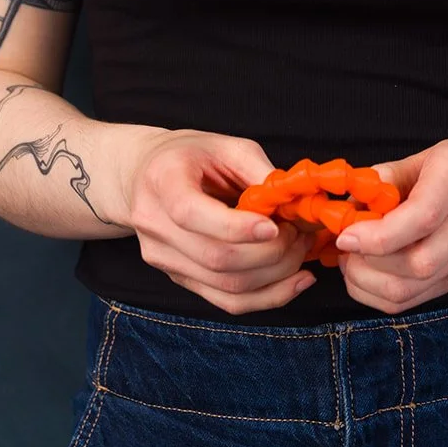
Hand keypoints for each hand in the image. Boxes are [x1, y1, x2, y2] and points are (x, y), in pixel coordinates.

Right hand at [118, 127, 317, 314]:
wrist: (146, 175)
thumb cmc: (191, 155)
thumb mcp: (226, 145)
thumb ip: (259, 170)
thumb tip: (295, 203)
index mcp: (163, 181)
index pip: (191, 214)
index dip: (237, 227)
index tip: (275, 226)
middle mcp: (155, 225)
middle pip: (216, 258)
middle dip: (271, 253)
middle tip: (300, 233)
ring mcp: (163, 258)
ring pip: (226, 286)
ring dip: (276, 276)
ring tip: (301, 252)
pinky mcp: (179, 279)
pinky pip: (226, 301)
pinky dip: (267, 297)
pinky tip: (294, 281)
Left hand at [332, 139, 447, 313]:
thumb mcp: (430, 155)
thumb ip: (389, 175)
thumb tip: (350, 201)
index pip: (422, 216)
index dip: (378, 233)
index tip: (346, 233)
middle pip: (417, 262)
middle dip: (367, 262)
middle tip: (344, 245)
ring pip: (412, 289)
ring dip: (368, 282)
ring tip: (351, 260)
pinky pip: (413, 300)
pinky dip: (379, 294)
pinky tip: (367, 273)